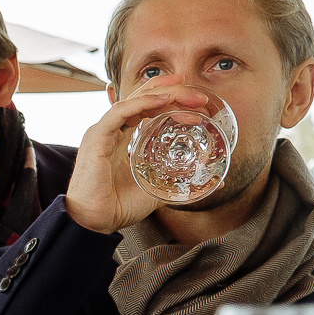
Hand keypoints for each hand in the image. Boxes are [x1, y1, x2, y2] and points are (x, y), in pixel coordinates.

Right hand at [64, 74, 215, 234]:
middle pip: (143, 98)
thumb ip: (183, 181)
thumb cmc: (118, 206)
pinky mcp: (97, 137)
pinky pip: (120, 112)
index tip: (197, 100)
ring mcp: (104, 131)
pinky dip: (142, 102)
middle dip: (174, 92)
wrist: (94, 222)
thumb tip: (219, 182)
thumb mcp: (159, 188)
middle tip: (200, 96)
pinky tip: (163, 100)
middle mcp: (113, 130)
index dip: (172, 98)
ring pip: (134, 99)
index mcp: (124, 137)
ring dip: (164, 94)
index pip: (148, 106)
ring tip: (188, 95)